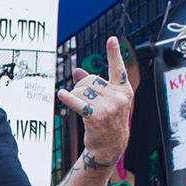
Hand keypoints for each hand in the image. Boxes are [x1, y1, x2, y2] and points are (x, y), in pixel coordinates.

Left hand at [57, 36, 133, 167]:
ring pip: (82, 90)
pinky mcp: (96, 117)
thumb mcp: (106, 100)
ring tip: (80, 106)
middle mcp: (118, 97)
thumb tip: (76, 70)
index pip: (118, 69)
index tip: (112, 39)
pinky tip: (61, 94)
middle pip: (91, 80)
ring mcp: (108, 107)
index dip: (114, 54)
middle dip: (82, 87)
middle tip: (83, 99)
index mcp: (123, 90)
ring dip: (75, 96)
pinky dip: (69, 99)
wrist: (110, 145)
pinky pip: (79, 103)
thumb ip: (92, 84)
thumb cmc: (108, 121)